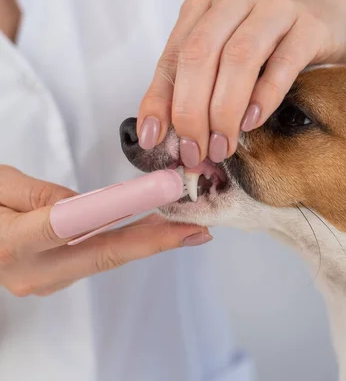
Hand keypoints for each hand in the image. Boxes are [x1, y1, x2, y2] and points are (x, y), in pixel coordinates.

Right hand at [0, 165, 210, 296]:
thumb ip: (38, 195)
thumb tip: (85, 205)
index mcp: (10, 244)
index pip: (70, 224)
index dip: (118, 208)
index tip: (159, 193)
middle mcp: (33, 272)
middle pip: (104, 253)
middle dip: (156, 240)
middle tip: (197, 228)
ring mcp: (48, 281)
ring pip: (107, 257)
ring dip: (149, 240)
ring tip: (189, 226)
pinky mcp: (57, 277)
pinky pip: (99, 257)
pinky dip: (129, 242)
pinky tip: (156, 230)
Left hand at [136, 0, 345, 165]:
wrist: (328, 16)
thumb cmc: (269, 37)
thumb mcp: (225, 49)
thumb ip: (194, 80)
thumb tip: (162, 130)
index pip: (174, 53)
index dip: (160, 99)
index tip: (154, 137)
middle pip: (201, 55)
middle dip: (192, 111)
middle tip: (195, 150)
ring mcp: (276, 7)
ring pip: (239, 59)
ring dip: (225, 111)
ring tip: (222, 146)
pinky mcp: (309, 26)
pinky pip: (283, 64)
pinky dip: (263, 97)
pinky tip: (252, 122)